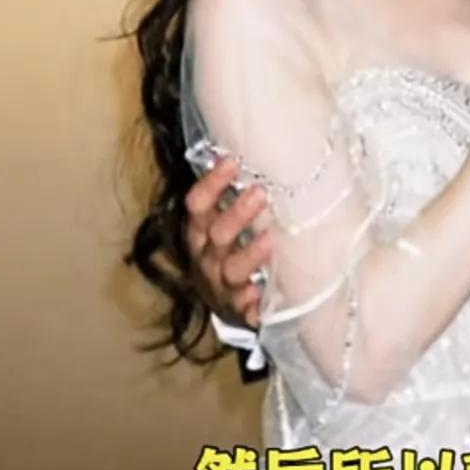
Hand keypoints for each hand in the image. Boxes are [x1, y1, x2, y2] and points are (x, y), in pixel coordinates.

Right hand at [183, 156, 274, 329]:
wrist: (230, 308)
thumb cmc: (233, 255)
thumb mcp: (228, 228)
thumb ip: (237, 201)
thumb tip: (258, 158)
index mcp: (200, 234)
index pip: (197, 205)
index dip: (211, 184)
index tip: (231, 162)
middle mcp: (206, 259)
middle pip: (216, 234)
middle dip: (237, 214)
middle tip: (260, 193)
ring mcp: (220, 287)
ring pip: (230, 270)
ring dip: (249, 254)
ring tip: (271, 239)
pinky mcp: (238, 311)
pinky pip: (242, 308)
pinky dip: (250, 302)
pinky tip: (260, 295)